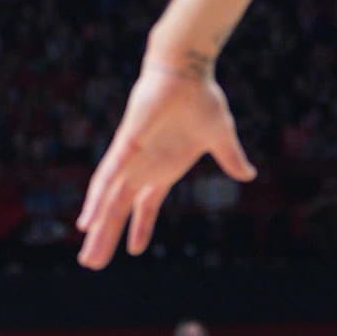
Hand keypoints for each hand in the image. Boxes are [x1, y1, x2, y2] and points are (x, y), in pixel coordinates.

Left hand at [76, 64, 256, 267]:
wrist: (187, 71)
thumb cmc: (200, 99)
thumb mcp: (220, 137)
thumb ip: (231, 159)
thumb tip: (249, 175)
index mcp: (162, 170)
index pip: (145, 207)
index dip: (139, 228)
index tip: (133, 250)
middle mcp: (141, 170)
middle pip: (119, 212)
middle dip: (107, 238)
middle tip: (92, 264)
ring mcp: (130, 159)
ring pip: (109, 202)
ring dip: (98, 228)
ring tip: (87, 255)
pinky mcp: (125, 146)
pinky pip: (108, 177)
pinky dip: (97, 199)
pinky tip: (88, 219)